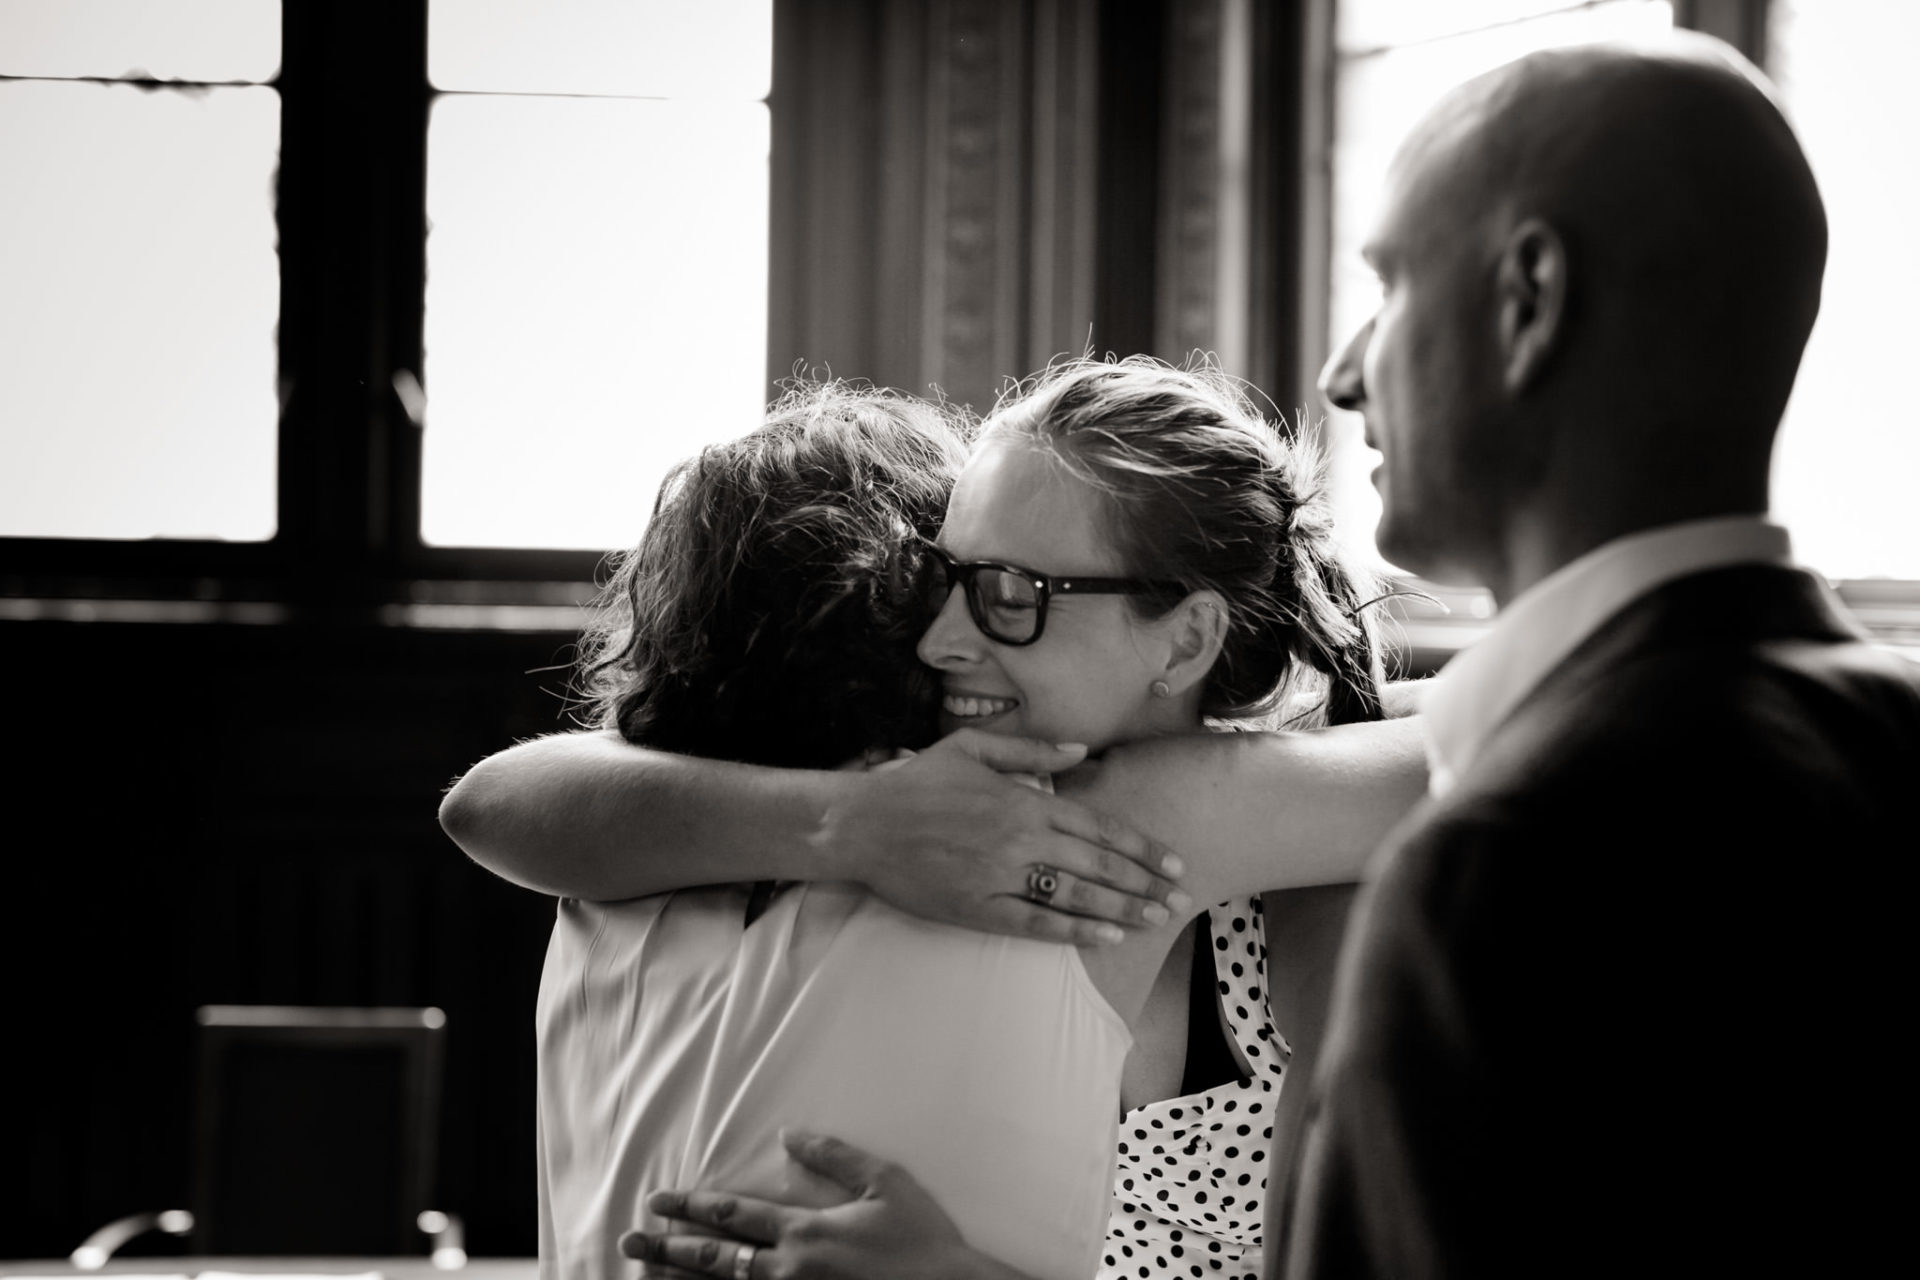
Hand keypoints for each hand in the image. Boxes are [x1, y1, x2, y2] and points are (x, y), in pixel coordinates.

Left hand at [623, 1131, 1011, 1279]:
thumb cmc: (922, 1238)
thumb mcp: (885, 1181)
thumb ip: (834, 1156)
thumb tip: (789, 1135)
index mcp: (806, 1230)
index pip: (734, 1214)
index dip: (692, 1206)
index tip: (659, 1199)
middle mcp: (789, 1269)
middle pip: (715, 1257)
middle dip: (669, 1246)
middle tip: (631, 1238)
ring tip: (645, 1272)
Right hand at [821, 729, 1189, 944]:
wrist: (861, 824)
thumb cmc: (916, 783)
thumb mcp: (973, 748)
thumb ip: (1031, 750)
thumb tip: (1082, 753)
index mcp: (1022, 800)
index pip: (1097, 828)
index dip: (1140, 847)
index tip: (1172, 861)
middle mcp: (1019, 839)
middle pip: (1097, 865)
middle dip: (1144, 883)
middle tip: (1179, 896)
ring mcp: (999, 876)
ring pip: (1075, 896)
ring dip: (1121, 909)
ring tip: (1155, 919)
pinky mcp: (977, 907)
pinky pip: (1035, 923)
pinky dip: (1074, 930)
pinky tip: (1105, 936)